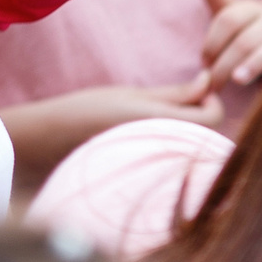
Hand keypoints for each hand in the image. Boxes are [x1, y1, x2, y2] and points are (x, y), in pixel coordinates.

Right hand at [4, 77, 223, 192]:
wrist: (47, 143)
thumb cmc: (88, 111)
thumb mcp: (132, 95)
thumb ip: (176, 93)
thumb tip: (207, 81)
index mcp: (162, 123)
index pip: (214, 116)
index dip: (211, 100)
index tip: (195, 91)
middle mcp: (164, 149)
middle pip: (208, 136)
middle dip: (201, 119)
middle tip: (174, 106)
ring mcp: (156, 168)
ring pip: (192, 151)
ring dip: (187, 135)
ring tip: (156, 123)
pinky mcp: (147, 179)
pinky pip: (174, 166)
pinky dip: (172, 152)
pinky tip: (148, 141)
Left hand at [199, 0, 261, 84]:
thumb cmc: (258, 44)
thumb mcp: (236, 21)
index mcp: (251, 9)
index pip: (227, 19)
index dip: (212, 44)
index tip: (205, 65)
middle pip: (239, 32)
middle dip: (221, 61)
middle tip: (211, 82)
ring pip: (253, 43)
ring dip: (234, 65)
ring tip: (223, 84)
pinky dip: (255, 66)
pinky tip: (241, 79)